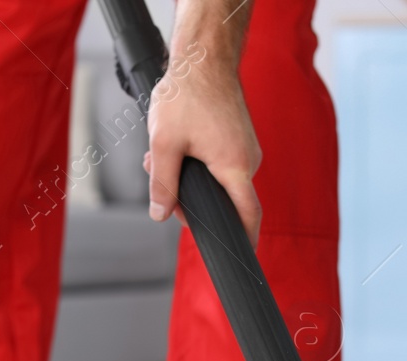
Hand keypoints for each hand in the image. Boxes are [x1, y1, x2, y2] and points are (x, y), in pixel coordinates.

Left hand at [144, 47, 261, 243]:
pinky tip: (173, 146)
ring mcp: (245, 147)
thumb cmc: (187, 93)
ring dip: (187, 177)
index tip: (239, 258)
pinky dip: (195, 162)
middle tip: (161, 187)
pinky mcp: (237, 138)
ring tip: (158, 157)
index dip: (244, 241)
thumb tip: (160, 215)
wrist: (203, 55)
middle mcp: (247, 159)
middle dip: (190, 200)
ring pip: (218, 179)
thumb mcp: (164, 144)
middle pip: (225, 200)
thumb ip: (162, 184)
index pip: (248, 216)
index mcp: (235, 166)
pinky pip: (219, 162)